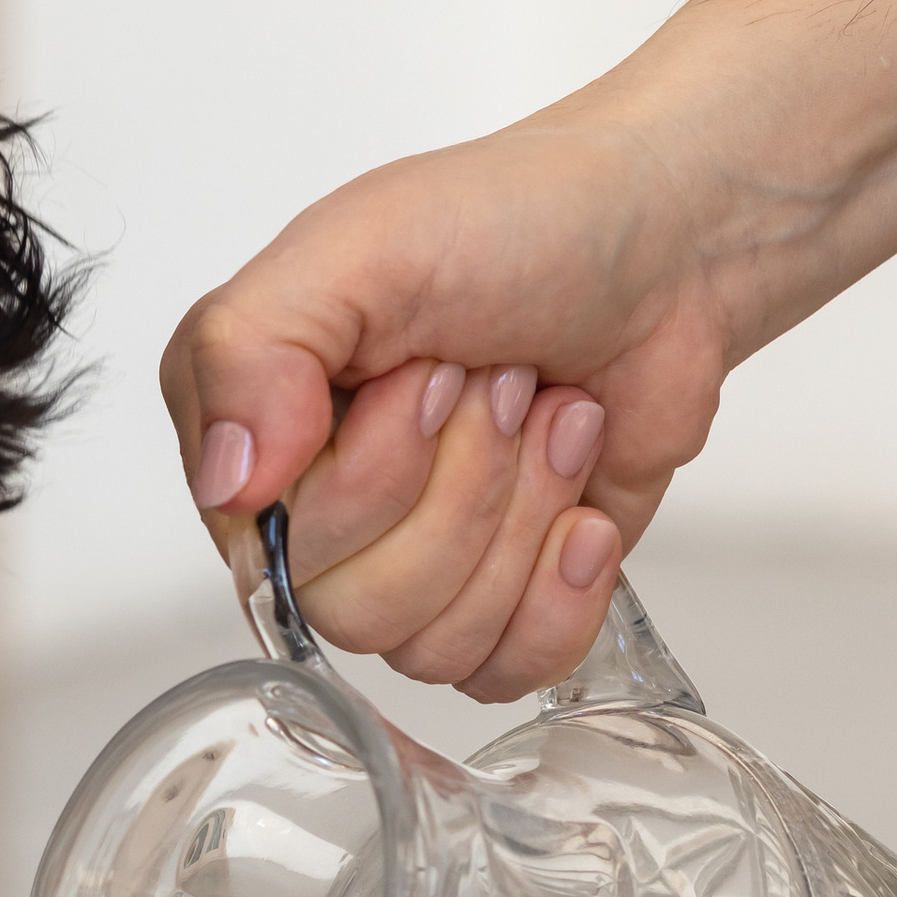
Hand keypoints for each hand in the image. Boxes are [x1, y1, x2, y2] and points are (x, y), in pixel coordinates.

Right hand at [159, 100, 731, 697]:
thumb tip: (227, 483)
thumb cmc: (517, 222)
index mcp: (258, 428)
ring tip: (550, 417)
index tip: (434, 373)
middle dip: (465, 488)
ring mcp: (414, 565)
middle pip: (360, 611)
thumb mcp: (360, 245)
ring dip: (521, 518)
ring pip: (437, 644)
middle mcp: (320, 510)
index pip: (280, 551)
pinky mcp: (502, 601)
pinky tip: (584, 514)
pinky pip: (503, 673)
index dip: (379, 476)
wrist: (670, 244)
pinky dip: (560, 597)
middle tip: (503, 385)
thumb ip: (250, 349)